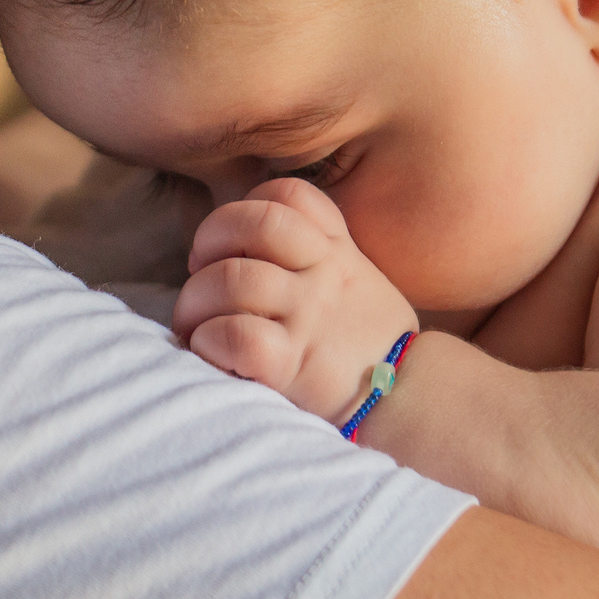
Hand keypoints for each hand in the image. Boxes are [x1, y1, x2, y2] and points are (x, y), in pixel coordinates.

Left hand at [172, 178, 419, 427]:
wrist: (405, 403)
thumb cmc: (364, 344)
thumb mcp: (357, 281)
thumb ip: (315, 255)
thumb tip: (238, 249)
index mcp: (337, 250)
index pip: (288, 195)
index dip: (245, 207)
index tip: (231, 242)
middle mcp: (325, 274)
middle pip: (256, 223)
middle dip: (209, 239)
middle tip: (199, 271)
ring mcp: (309, 317)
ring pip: (233, 278)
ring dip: (195, 300)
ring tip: (193, 323)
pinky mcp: (292, 364)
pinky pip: (234, 334)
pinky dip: (207, 340)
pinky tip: (210, 351)